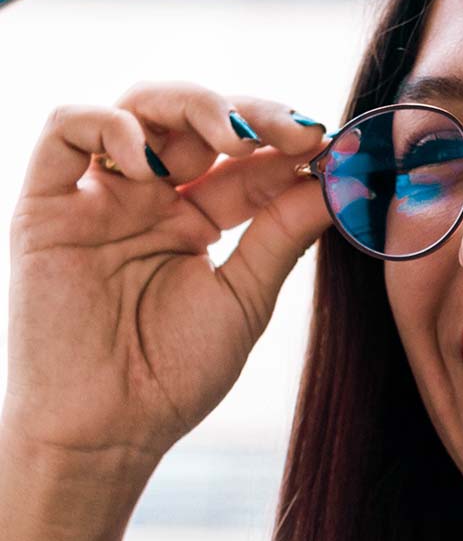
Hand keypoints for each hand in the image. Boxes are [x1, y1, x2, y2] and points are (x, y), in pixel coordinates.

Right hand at [3, 82, 331, 484]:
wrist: (106, 433)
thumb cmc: (175, 376)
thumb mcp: (245, 297)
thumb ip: (284, 233)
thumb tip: (339, 179)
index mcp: (200, 219)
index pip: (248, 159)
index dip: (287, 144)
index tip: (332, 144)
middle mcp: (151, 198)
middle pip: (198, 120)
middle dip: (251, 114)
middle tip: (295, 131)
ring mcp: (100, 197)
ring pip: (139, 108)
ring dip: (192, 107)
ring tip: (234, 138)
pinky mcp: (47, 205)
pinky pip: (65, 130)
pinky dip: (110, 125)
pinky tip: (152, 158)